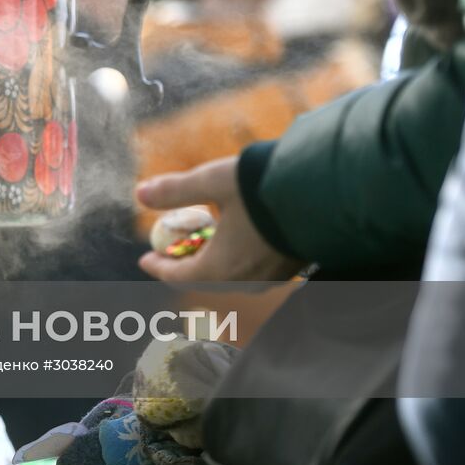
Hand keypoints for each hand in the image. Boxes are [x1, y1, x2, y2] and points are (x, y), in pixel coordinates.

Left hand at [136, 156, 304, 284]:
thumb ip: (176, 190)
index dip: (159, 267)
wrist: (324, 193)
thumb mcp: (212, 182)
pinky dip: (234, 258)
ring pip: (229, 276)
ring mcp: (271, 278)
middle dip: (183, 264)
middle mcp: (245, 281)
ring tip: (202, 239)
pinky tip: (236, 236)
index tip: (145, 259)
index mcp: (221, 267)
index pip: (179, 276)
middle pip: (203, 279)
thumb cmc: (263, 188)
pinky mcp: (290, 268)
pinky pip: (252, 271)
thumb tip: (140, 193)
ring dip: (210, 260)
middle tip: (170, 248)